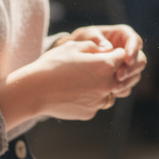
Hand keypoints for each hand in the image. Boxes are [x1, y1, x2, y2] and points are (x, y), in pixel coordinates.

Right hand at [6, 37, 138, 121]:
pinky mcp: (90, 113)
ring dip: (98, 85)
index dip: (114, 52)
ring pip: (107, 91)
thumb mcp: (73, 46)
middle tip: (90, 67)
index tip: (104, 53)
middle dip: (108, 70)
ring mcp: (99, 102)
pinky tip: (71, 93)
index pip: (123, 56)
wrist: (35, 91)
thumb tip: (105, 50)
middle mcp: (107, 85)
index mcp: (105, 65)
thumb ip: (94, 46)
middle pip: (118, 75)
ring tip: (78, 80)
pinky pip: (94, 102)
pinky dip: (87, 97)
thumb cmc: (53, 64)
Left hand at [56, 24, 146, 83]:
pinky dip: (122, 89)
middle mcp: (128, 50)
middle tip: (119, 76)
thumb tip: (108, 48)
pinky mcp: (121, 78)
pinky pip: (127, 85)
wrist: (72, 55)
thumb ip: (97, 40)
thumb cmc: (81, 40)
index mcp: (123, 35)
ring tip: (114, 88)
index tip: (126, 59)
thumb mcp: (87, 35)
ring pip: (136, 74)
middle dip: (132, 69)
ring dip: (127, 82)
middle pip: (140, 59)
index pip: (135, 40)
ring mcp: (126, 65)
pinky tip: (112, 92)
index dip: (133, 50)